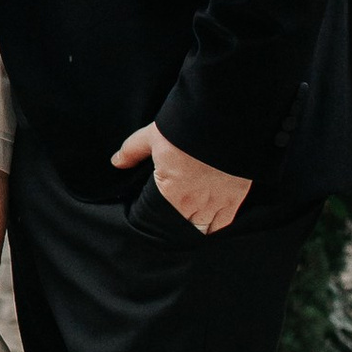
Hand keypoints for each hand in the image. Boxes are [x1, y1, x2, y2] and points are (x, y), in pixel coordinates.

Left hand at [112, 122, 252, 231]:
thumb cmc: (186, 127)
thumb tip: (117, 162)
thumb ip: (132, 151)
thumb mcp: (152, 135)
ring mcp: (216, 203)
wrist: (224, 120)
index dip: (155, 221)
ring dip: (194, 229)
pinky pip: (224, 224)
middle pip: (182, 229)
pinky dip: (215, 227)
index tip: (153, 217)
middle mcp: (194, 204)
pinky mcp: (235, 198)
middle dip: (175, 229)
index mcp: (171, 193)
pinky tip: (209, 224)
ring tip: (189, 225)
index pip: (159, 220)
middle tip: (170, 223)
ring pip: (202, 230)